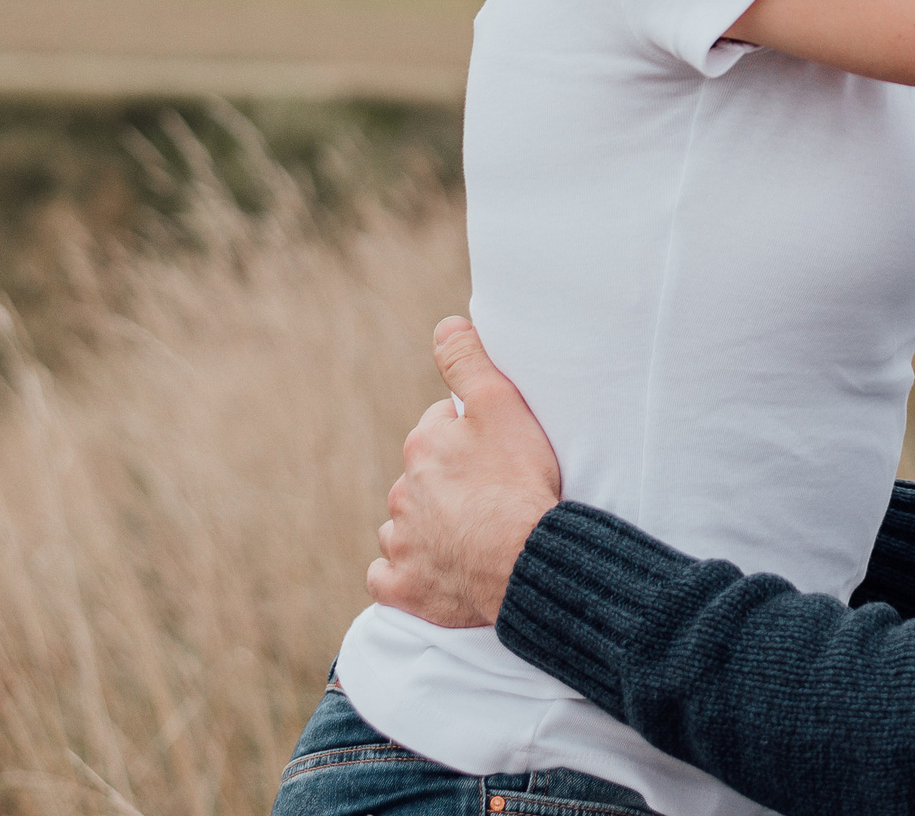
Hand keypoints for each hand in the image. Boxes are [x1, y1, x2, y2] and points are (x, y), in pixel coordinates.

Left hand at [365, 317, 560, 628]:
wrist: (524, 560)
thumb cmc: (519, 482)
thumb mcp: (502, 406)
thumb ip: (469, 362)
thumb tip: (445, 325)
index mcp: (423, 445)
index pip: (440, 430)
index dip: (471, 440)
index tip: (497, 454)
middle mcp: (402, 492)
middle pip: (422, 479)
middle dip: (448, 483)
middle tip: (492, 495)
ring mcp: (400, 543)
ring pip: (405, 526)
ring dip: (427, 528)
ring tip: (471, 536)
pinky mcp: (403, 588)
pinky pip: (390, 578)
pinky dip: (407, 574)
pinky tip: (435, 572)